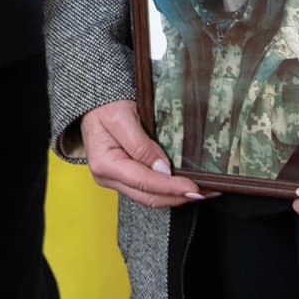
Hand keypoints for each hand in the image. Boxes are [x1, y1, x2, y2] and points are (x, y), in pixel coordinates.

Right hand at [79, 100, 203, 207]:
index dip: (171, 188)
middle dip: (177, 197)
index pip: (144, 183)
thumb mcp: (123, 117)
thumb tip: (163, 169)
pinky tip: (182, 186)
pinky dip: (166, 190)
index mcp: (105, 164)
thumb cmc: (105, 104)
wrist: (94, 101)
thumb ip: (141, 145)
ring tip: (200, 192)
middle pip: (148, 197)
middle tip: (204, 193)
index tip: (194, 189)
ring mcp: (115, 179)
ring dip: (174, 196)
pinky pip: (147, 189)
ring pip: (149, 197)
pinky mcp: (123, 176)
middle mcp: (108, 177)